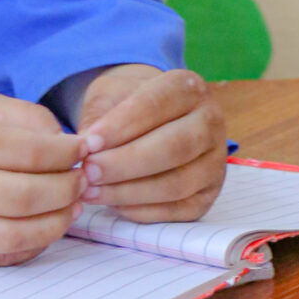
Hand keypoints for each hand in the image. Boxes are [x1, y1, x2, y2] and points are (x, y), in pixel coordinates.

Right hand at [0, 92, 84, 266]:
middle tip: (83, 180)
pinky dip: (31, 246)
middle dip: (67, 189)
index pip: (30, 152)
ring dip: (56, 224)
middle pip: (26, 196)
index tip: (83, 151)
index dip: (68, 154)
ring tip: (71, 207)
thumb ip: (23, 116)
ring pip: (15, 235)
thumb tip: (69, 143)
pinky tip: (45, 227)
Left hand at [76, 65, 227, 222]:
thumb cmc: (125, 106)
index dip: (122, 126)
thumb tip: (83, 150)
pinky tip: (112, 204)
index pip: (157, 104)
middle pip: (174, 147)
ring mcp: (214, 162)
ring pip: (176, 183)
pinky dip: (141, 210)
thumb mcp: (110, 97)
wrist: (148, 120)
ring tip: (92, 191)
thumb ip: (99, 119)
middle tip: (88, 171)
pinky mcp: (208, 195)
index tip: (88, 142)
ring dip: (129, 191)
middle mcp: (210, 122)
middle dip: (125, 163)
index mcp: (189, 88)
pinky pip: (177, 210)